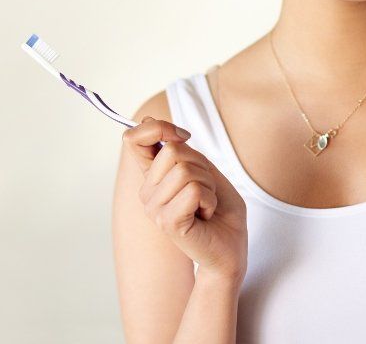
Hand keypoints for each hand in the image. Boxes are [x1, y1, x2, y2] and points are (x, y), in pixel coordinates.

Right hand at [122, 116, 247, 283]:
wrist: (232, 245)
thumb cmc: (219, 207)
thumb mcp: (202, 167)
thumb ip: (179, 148)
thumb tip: (150, 119)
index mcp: (152, 177)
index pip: (134, 139)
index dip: (157, 127)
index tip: (183, 136)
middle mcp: (147, 192)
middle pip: (172, 150)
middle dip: (201, 165)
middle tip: (205, 189)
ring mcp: (154, 209)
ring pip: (185, 170)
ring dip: (208, 184)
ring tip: (206, 204)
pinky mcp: (167, 222)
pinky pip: (194, 191)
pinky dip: (210, 199)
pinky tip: (206, 215)